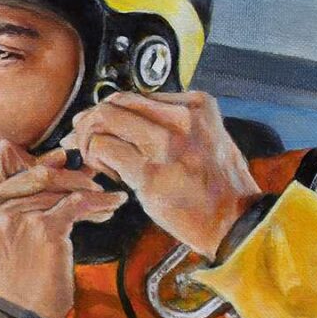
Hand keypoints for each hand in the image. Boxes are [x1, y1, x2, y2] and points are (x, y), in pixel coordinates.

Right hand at [0, 141, 129, 317]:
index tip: (55, 168)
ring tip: (104, 199)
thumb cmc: (10, 271)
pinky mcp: (42, 230)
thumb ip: (15, 191)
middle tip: (90, 181)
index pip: (1, 153)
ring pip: (60, 186)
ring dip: (88, 191)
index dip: (31, 158)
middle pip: (37, 168)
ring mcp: (13, 217)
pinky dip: (100, 202)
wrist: (17, 315)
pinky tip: (112, 205)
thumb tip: (60, 156)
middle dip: (69, 175)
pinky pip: (78, 203)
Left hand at [62, 90, 261, 257]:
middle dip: (90, 120)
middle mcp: (181, 119)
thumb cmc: (218, 187)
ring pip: (104, 121)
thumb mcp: (205, 138)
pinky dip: (95, 159)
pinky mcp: (150, 172)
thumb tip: (125, 118)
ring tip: (96, 160)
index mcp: (196, 105)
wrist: (236, 221)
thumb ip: (170, 124)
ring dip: (89, 140)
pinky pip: (104, 150)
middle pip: (115, 102)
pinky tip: (105, 174)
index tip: (96, 124)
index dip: (108, 109)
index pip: (134, 95)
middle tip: (79, 139)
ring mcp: (165, 144)